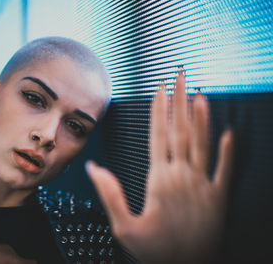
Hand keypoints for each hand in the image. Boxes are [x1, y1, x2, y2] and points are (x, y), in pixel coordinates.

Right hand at [86, 71, 233, 263]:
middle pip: (180, 131)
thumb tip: (93, 169)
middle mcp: (182, 177)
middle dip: (179, 100)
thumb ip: (109, 194)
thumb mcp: (124, 227)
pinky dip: (229, 150)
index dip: (159, 110)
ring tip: (200, 93)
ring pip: (202, 143)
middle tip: (180, 75)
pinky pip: (226, 169)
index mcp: (159, 180)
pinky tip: (230, 131)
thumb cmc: (157, 252)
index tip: (159, 89)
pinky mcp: (220, 197)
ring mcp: (204, 185)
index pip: (158, 136)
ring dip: (202, 117)